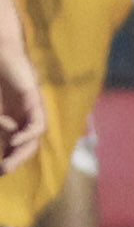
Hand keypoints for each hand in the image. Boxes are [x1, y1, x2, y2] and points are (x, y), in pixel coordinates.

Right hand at [0, 45, 44, 173]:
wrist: (0, 55)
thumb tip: (8, 141)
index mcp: (13, 117)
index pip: (16, 145)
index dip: (9, 158)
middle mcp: (24, 115)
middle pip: (28, 145)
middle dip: (16, 160)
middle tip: (2, 171)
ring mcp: (31, 108)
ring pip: (34, 137)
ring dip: (22, 152)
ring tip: (7, 163)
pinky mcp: (34, 99)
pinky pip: (38, 124)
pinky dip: (28, 134)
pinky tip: (14, 140)